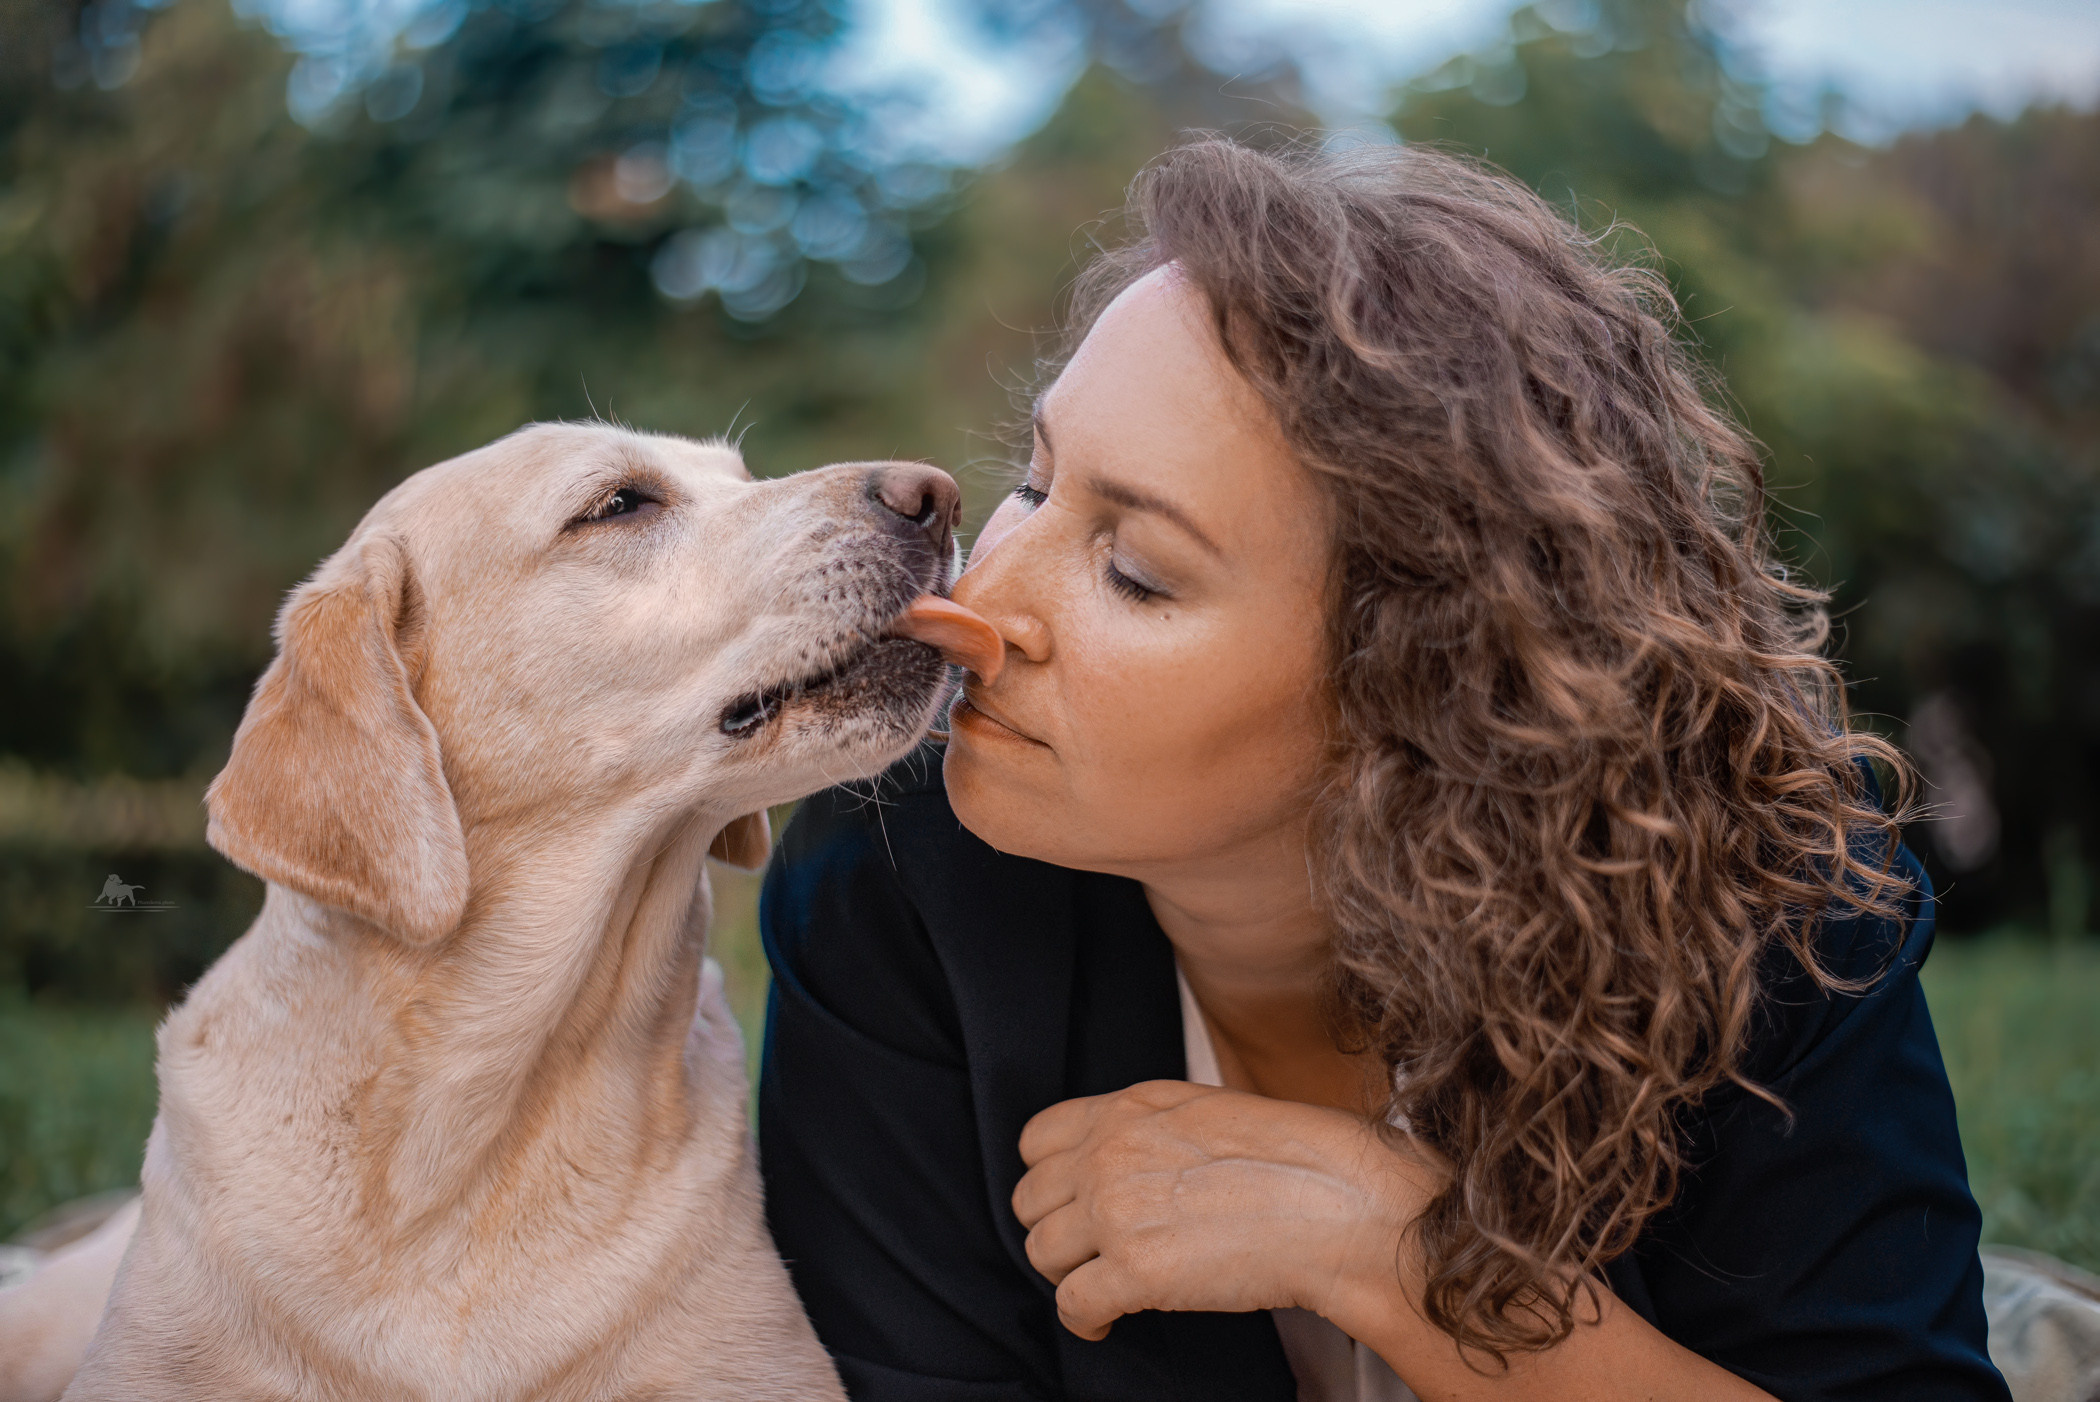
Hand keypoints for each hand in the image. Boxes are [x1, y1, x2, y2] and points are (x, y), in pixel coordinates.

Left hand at [1011, 1079, 1437, 1341]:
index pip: (1037, 1139)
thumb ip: (1150, 1129)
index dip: (1050, 1176)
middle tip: (1089, 1250)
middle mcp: (1109, 1154)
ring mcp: (1115, 1212)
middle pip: (1030, 1201)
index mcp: (1128, 1109)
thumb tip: (1132, 1163)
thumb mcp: (1207, 1111)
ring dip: (1070, 1275)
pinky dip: (1085, 1321)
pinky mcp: (1133, 1272)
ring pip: (1041, 1254)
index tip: (1070, 1200)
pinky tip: (1109, 1321)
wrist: (1338, 1202)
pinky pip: (1070, 1305)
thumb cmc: (1299, 1157)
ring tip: (1103, 1284)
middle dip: (1057, 1229)